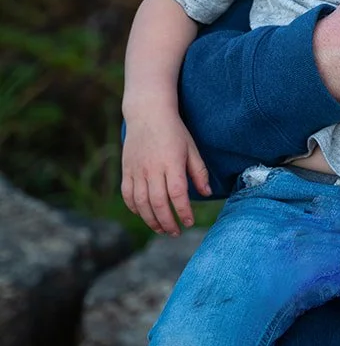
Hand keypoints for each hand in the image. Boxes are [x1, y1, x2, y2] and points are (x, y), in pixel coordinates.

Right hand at [121, 111, 209, 235]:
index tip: (189, 222)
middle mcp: (152, 168)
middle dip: (168, 222)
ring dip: (151, 220)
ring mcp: (137, 170)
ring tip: (162, 229)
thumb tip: (207, 194)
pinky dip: (135, 209)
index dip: (183, 211)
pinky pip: (127, 195)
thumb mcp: (191, 148)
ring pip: (141, 203)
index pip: (177, 194)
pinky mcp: (126, 170)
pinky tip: (145, 215)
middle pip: (158, 203)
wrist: (148, 113)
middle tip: (176, 232)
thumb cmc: (174, 131)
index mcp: (171, 163)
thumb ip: (199, 172)